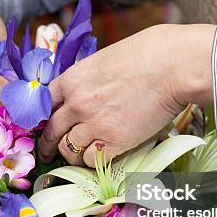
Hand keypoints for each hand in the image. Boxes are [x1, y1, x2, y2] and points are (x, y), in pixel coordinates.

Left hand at [38, 24, 215, 166]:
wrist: (173, 66)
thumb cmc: (147, 55)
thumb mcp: (104, 60)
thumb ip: (88, 79)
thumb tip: (85, 91)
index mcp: (72, 79)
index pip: (44, 104)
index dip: (43, 117)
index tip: (44, 125)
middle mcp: (77, 103)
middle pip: (51, 130)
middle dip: (47, 144)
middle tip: (47, 152)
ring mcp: (94, 124)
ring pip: (68, 150)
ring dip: (71, 155)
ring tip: (78, 156)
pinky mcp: (114, 141)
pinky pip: (91, 160)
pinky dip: (93, 161)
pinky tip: (100, 156)